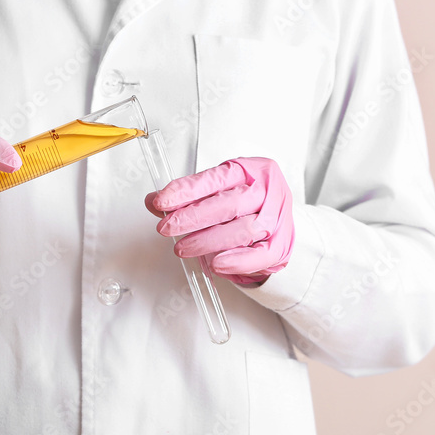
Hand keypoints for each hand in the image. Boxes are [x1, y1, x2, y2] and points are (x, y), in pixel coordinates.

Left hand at [145, 157, 294, 284]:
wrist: (276, 225)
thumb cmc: (244, 206)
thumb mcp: (217, 193)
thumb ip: (188, 197)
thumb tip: (154, 201)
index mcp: (251, 170)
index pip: (215, 179)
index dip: (185, 191)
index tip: (160, 201)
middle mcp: (267, 190)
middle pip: (229, 204)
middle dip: (192, 217)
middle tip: (165, 227)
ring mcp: (277, 218)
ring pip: (242, 229)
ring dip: (207, 241)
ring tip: (182, 248)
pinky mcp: (281, 245)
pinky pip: (259, 255)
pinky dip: (236, 261)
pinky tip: (216, 264)